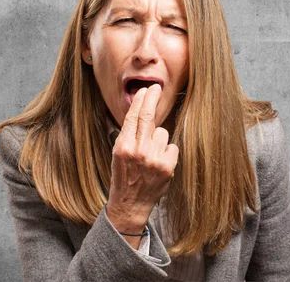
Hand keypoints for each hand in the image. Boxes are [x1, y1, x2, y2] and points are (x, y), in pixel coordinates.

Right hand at [106, 84, 178, 241]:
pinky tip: (158, 162)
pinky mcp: (167, 167)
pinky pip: (171, 146)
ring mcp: (153, 159)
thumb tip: (141, 110)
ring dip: (158, 139)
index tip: (146, 89)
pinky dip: (167, 152)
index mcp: (123, 146)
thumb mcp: (118, 153)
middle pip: (148, 118)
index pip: (133, 117)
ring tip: (150, 154)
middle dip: (152, 99)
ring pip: (162, 133)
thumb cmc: (124, 175)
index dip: (140, 101)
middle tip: (156, 87)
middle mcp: (138, 151)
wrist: (130, 203)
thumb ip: (129, 134)